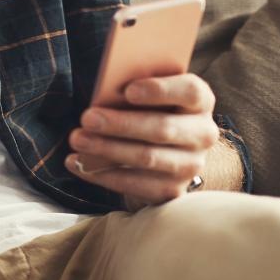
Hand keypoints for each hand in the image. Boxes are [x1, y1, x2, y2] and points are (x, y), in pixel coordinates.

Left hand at [66, 73, 218, 207]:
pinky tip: (77, 163)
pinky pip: (136, 185)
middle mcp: (203, 134)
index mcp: (199, 101)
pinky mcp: (172, 191)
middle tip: (87, 118)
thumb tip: (105, 93)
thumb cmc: (147, 109)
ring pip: (147, 158)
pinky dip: (102, 174)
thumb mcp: (145, 92)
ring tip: (77, 140)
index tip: (129, 90)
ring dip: (107, 150)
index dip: (160, 90)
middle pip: (163, 128)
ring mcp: (191, 165)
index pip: (189, 91)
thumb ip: (133, 88)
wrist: (163, 149)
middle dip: (121, 124)